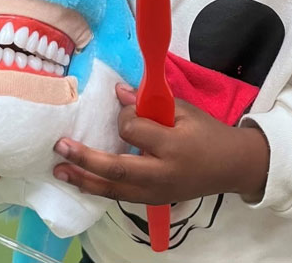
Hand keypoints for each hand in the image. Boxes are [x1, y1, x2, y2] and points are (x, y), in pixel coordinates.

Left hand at [53, 84, 268, 203]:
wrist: (232, 166)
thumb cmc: (208, 133)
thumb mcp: (185, 111)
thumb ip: (150, 104)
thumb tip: (118, 92)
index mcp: (173, 146)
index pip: (135, 131)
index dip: (123, 117)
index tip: (122, 105)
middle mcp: (162, 174)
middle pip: (118, 169)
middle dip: (86, 159)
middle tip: (60, 146)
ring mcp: (157, 192)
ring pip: (114, 189)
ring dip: (84, 179)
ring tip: (59, 170)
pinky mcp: (154, 201)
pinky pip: (120, 196)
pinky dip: (99, 188)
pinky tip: (81, 180)